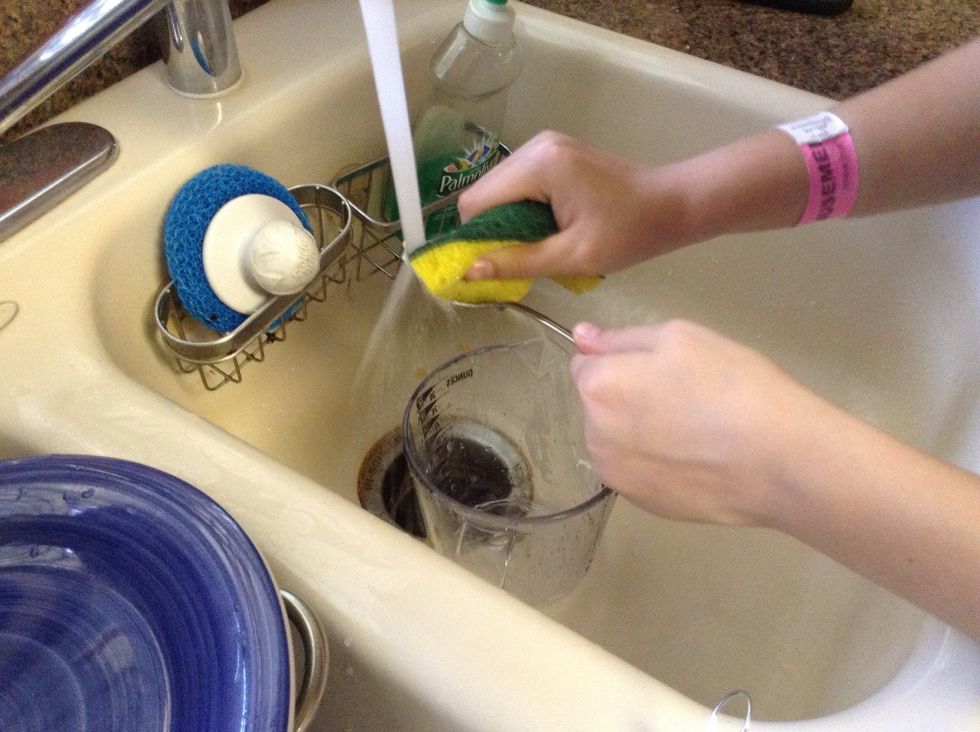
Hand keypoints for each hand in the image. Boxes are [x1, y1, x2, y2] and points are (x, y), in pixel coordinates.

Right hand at [457, 131, 692, 279]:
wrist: (674, 204)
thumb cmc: (630, 232)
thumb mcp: (573, 256)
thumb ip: (518, 262)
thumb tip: (467, 271)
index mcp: (539, 166)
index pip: (475, 203)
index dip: (472, 238)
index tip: (487, 267)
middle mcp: (535, 147)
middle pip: (484, 194)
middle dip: (491, 231)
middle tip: (516, 262)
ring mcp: (544, 146)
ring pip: (499, 191)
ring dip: (508, 222)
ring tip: (537, 247)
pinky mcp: (553, 153)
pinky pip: (518, 184)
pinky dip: (522, 211)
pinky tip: (546, 230)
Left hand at [568, 319, 824, 526]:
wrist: (780, 459)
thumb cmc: (732, 384)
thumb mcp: (680, 337)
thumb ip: (620, 338)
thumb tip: (581, 337)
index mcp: (598, 388)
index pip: (586, 365)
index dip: (622, 362)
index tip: (662, 369)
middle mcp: (594, 435)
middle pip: (599, 406)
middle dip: (627, 398)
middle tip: (685, 397)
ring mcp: (616, 475)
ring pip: (616, 441)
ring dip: (638, 433)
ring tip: (693, 430)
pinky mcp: (641, 503)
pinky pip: (638, 472)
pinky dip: (657, 464)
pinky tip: (697, 459)